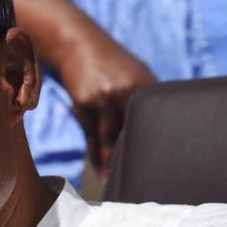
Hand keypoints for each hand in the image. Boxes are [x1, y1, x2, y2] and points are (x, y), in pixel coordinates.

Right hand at [15, 0, 156, 182]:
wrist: (75, 42)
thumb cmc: (105, 63)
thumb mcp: (131, 74)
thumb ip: (140, 100)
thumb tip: (148, 133)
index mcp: (145, 85)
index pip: (151, 123)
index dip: (149, 147)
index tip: (149, 167)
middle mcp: (127, 91)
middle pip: (131, 134)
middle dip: (129, 159)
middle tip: (133, 181)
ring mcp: (104, 97)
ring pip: (109, 138)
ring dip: (109, 163)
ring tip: (113, 184)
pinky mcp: (83, 102)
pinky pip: (91, 134)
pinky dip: (95, 153)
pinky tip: (100, 169)